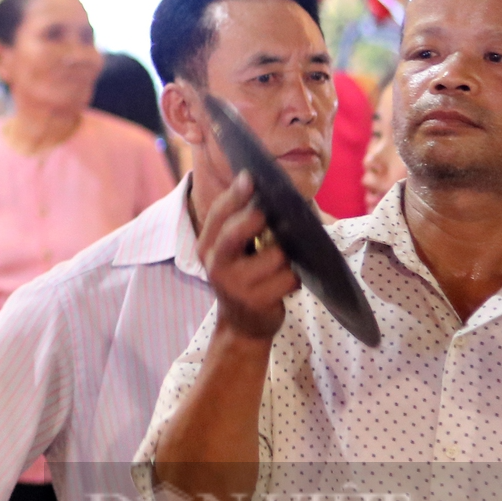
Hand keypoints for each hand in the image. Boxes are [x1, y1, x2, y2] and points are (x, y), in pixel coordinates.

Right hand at [199, 172, 294, 341]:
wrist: (243, 324)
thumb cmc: (244, 277)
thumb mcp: (233, 252)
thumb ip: (239, 224)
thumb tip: (266, 192)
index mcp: (207, 246)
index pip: (218, 214)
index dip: (234, 194)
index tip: (250, 177)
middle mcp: (216, 264)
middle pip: (236, 231)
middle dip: (256, 218)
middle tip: (270, 212)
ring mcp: (234, 285)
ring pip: (274, 256)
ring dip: (287, 255)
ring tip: (286, 260)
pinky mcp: (256, 301)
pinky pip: (287, 278)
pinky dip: (294, 276)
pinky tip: (290, 280)